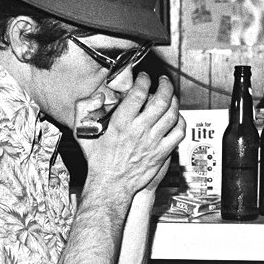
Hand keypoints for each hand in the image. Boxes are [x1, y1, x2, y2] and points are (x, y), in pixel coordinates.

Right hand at [80, 73, 183, 203]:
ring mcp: (153, 142)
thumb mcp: (83, 132)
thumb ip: (83, 109)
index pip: (139, 93)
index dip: (144, 80)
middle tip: (163, 81)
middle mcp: (139, 130)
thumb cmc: (98, 161)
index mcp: (121, 123)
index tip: (144, 78)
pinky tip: (176, 118)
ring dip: (174, 101)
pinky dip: (180, 122)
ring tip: (171, 96)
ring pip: (172, 114)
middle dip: (165, 86)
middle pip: (161, 100)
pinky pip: (178, 133)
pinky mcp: (161, 153)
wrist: (111, 185)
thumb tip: (98, 97)